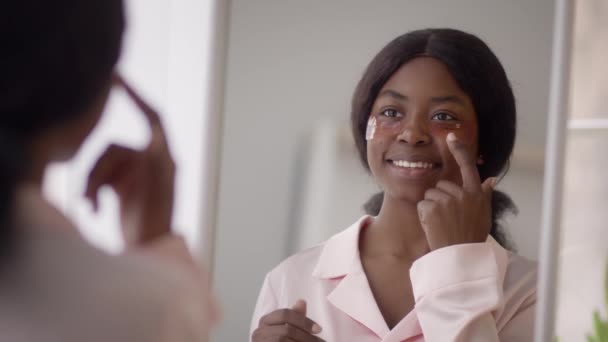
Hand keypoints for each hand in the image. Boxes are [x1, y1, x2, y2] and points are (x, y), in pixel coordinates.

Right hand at [84, 74, 175, 244]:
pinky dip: (92, 193)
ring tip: (89, 208)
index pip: (152, 118)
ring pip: (100, 163)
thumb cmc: (159, 221)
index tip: (116, 79)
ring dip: (91, 185)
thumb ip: (157, 159)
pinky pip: (98, 178)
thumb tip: (154, 132)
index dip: (136, 97)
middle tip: (88, 199)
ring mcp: (134, 173)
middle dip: (96, 172)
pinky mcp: (121, 186)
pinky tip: (94, 211)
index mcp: (164, 156)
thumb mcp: (160, 187)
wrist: (150, 249)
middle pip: (112, 148)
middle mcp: (149, 160)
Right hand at [252, 299, 324, 341]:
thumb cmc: (279, 340)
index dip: (304, 321)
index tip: (319, 329)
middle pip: (287, 330)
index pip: (285, 314)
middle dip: (307, 337)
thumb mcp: (287, 327)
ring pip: (284, 340)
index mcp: (265, 321)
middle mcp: (259, 332)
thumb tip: (302, 301)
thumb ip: (295, 316)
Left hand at [417, 132, 495, 250]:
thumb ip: (484, 195)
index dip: (460, 150)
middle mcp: (462, 194)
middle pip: (441, 185)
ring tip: (441, 223)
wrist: (460, 256)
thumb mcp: (483, 215)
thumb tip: (491, 178)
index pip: (468, 166)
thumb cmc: (472, 237)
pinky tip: (433, 226)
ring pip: (430, 195)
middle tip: (447, 217)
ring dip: (431, 207)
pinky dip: (424, 215)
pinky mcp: (432, 207)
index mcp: (475, 194)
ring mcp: (446, 200)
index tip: (452, 136)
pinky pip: (422, 205)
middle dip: (440, 197)